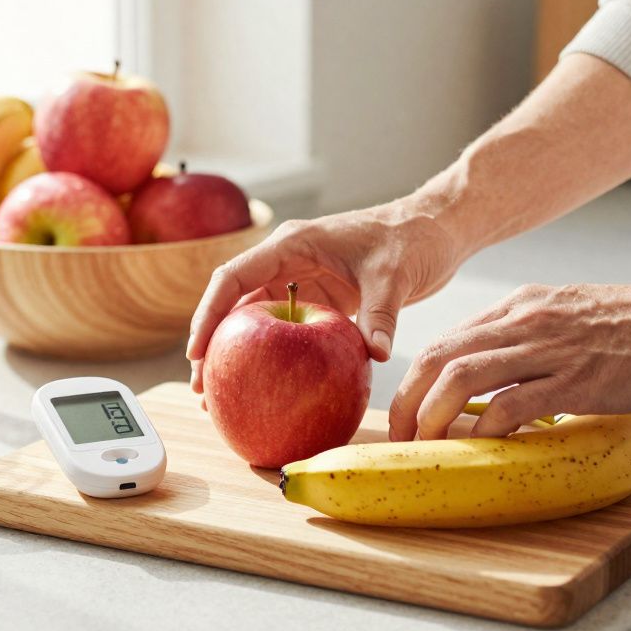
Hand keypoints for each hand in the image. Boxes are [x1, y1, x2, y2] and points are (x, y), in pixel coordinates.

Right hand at [186, 202, 463, 392]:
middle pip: (234, 304)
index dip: (208, 314)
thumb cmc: (411, 240)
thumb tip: (376, 355)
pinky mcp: (315, 300)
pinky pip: (282, 331)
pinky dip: (269, 358)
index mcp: (292, 244)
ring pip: (254, 321)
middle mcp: (286, 262)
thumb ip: (381, 315)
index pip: (233, 278)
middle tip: (203, 391)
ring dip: (236, 356)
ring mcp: (299, 281)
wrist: (433, 231)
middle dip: (213, 346)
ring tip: (220, 399)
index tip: (197, 354)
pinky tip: (264, 390)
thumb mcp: (393, 276)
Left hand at [387, 281, 630, 439]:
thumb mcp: (581, 316)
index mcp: (528, 305)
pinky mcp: (579, 380)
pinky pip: (513, 406)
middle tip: (400, 436)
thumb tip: (518, 380)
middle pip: (440, 355)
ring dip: (432, 416)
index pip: (451, 338)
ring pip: (461, 376)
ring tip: (424, 447)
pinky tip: (480, 448)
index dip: (419, 377)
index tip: (411, 409)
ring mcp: (551, 348)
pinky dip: (485, 429)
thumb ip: (543, 339)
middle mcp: (528, 320)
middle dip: (408, 400)